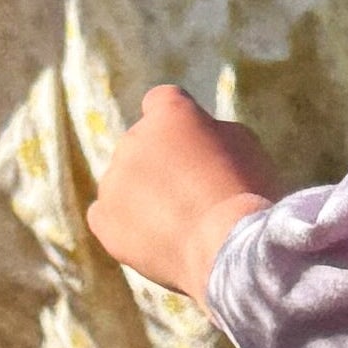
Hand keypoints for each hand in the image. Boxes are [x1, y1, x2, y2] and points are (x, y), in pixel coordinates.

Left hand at [87, 86, 282, 300]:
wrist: (227, 246)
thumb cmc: (245, 192)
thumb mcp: (245, 144)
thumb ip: (212, 133)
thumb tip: (198, 139)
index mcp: (169, 113)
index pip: (162, 101)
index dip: (179, 123)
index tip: (195, 143)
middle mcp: (133, 139)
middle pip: (142, 143)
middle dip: (161, 160)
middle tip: (194, 191)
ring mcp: (113, 179)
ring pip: (125, 180)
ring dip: (143, 193)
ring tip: (180, 222)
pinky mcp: (102, 217)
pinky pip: (106, 213)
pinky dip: (125, 222)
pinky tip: (153, 236)